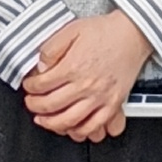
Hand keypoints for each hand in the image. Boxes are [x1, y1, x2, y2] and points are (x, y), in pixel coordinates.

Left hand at [23, 10, 153, 142]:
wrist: (132, 33)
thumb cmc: (105, 31)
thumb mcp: (71, 29)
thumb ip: (51, 48)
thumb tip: (40, 66)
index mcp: (73, 67)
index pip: (41, 85)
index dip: (30, 87)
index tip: (29, 86)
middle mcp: (86, 85)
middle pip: (51, 106)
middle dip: (35, 107)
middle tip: (32, 103)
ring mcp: (100, 97)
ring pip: (69, 121)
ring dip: (52, 124)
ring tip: (45, 120)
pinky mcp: (113, 103)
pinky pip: (94, 126)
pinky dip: (81, 131)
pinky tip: (72, 128)